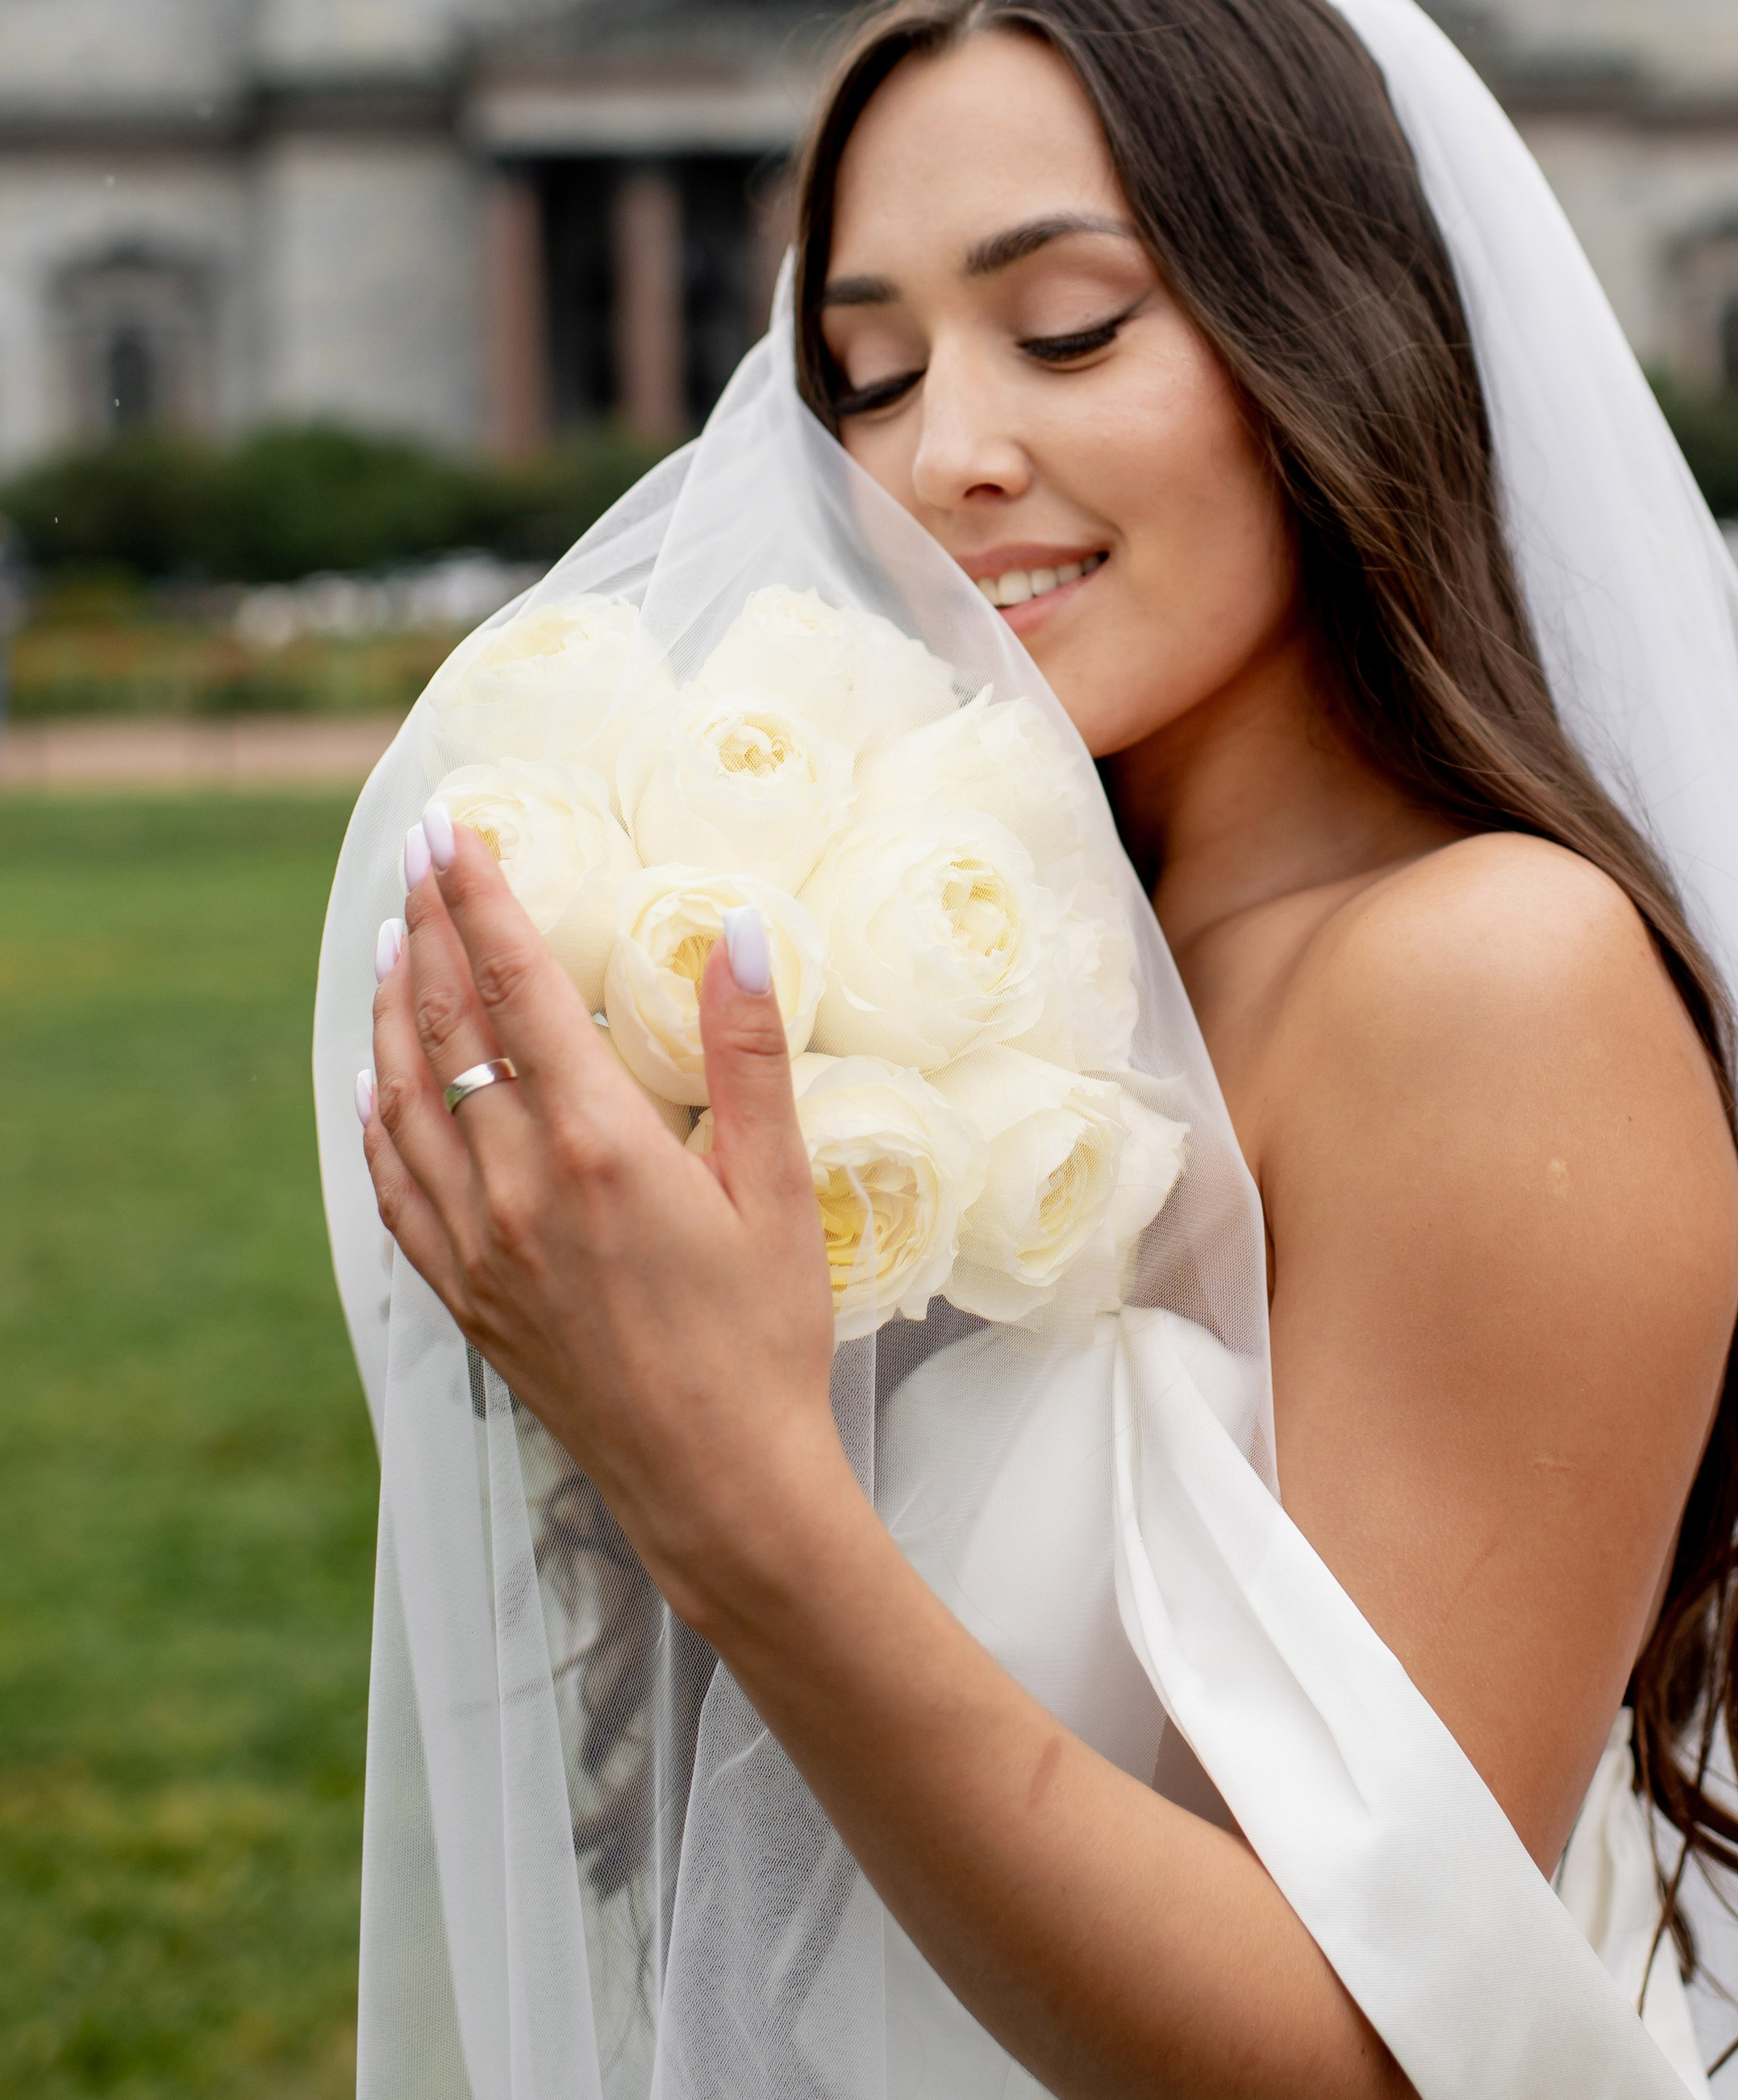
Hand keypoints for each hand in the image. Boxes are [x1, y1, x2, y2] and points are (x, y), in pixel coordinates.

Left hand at [361, 812, 846, 1631]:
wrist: (716, 1486)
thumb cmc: (765, 1338)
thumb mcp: (782, 1189)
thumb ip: (750, 1056)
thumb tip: (740, 932)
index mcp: (598, 1144)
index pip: (518, 987)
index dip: (481, 900)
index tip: (453, 832)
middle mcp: (518, 1184)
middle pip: (447, 1025)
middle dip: (428, 928)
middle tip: (419, 857)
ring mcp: (479, 1243)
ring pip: (403, 1095)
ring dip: (391, 1006)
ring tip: (390, 939)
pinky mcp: (463, 1295)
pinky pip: (394, 1185)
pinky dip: (375, 1115)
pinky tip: (373, 1080)